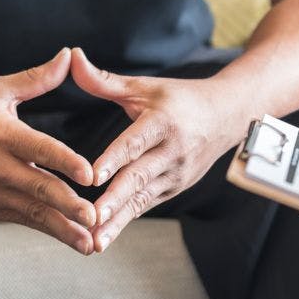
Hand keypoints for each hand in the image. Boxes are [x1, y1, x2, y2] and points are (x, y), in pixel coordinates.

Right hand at [0, 48, 97, 253]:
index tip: (89, 173)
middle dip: (67, 204)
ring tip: (91, 243)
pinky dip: (49, 231)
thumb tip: (68, 55)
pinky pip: (24, 221)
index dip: (64, 161)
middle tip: (94, 215)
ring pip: (33, 213)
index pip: (38, 148)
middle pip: (38, 187)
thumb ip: (35, 79)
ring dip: (63, 229)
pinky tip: (75, 240)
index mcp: (1, 134)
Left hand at [70, 48, 244, 251]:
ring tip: (94, 241)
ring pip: (141, 200)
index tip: (93, 176)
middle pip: (138, 178)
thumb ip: (105, 80)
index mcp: (163, 122)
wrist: (227, 117)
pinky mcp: (174, 189)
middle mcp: (172, 152)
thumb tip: (72, 57)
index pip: (135, 142)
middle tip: (91, 218)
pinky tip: (103, 238)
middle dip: (114, 200)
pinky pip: (146, 206)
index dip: (114, 159)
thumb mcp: (145, 86)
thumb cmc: (179, 99)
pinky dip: (125, 222)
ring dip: (118, 221)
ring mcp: (175, 174)